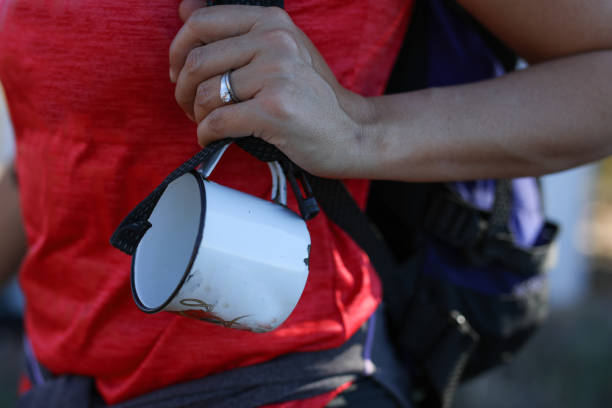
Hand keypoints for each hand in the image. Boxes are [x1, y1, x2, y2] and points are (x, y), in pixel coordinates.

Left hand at [170, 0, 372, 177]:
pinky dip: (205, 134)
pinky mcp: (275, 109)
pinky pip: (218, 121)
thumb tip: (184, 8)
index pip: (202, 23)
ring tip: (207, 124)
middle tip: (189, 106)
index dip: (178, 50)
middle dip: (183, 90)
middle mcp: (276, 41)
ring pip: (206, 94)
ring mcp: (277, 74)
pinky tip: (211, 138)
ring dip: (197, 115)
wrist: (351, 132)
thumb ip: (235, 31)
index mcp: (273, 22)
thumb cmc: (312, 97)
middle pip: (198, 61)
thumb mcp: (281, 52)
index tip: (180, 73)